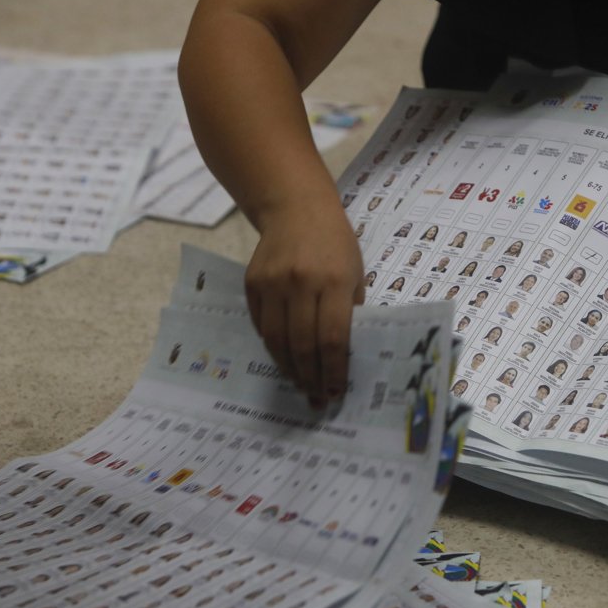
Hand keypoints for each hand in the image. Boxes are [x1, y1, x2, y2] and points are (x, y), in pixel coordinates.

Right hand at [244, 203, 364, 406]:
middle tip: (315, 398)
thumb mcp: (354, 274)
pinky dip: (273, 346)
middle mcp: (300, 283)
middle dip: (310, 378)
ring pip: (277, 340)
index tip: (335, 392)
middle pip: (302, 345)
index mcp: (333, 281)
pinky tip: (284, 358)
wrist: (296, 209)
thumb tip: (344, 356)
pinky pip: (262, 325)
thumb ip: (350, 311)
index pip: (332, 339)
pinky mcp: (252, 283)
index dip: (332, 371)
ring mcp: (272, 283)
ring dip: (289, 369)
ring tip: (300, 384)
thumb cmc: (335, 243)